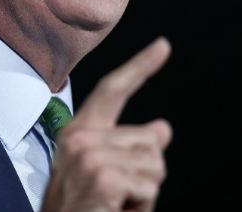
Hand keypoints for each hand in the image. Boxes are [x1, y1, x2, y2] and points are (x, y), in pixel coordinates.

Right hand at [41, 38, 171, 211]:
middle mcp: (78, 137)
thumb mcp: (109, 174)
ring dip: (145, 194)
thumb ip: (131, 147)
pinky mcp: (102, 176)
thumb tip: (163, 127)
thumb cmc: (85, 210)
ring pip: (154, 164)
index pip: (112, 90)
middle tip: (117, 199)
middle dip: (147, 175)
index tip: (164, 45)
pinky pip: (149, 185)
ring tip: (114, 207)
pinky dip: (141, 207)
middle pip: (148, 140)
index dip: (140, 67)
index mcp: (78, 132)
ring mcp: (88, 155)